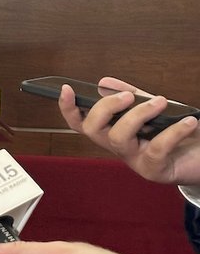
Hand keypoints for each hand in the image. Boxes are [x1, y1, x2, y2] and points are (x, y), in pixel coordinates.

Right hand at [58, 76, 199, 184]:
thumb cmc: (179, 135)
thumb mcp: (154, 110)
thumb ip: (132, 96)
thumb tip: (103, 82)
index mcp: (115, 132)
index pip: (82, 122)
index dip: (68, 108)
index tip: (66, 89)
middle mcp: (119, 147)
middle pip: (92, 129)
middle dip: (104, 108)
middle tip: (127, 96)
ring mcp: (134, 160)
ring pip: (118, 137)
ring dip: (137, 115)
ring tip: (160, 102)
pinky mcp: (154, 170)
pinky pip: (155, 148)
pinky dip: (172, 132)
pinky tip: (188, 122)